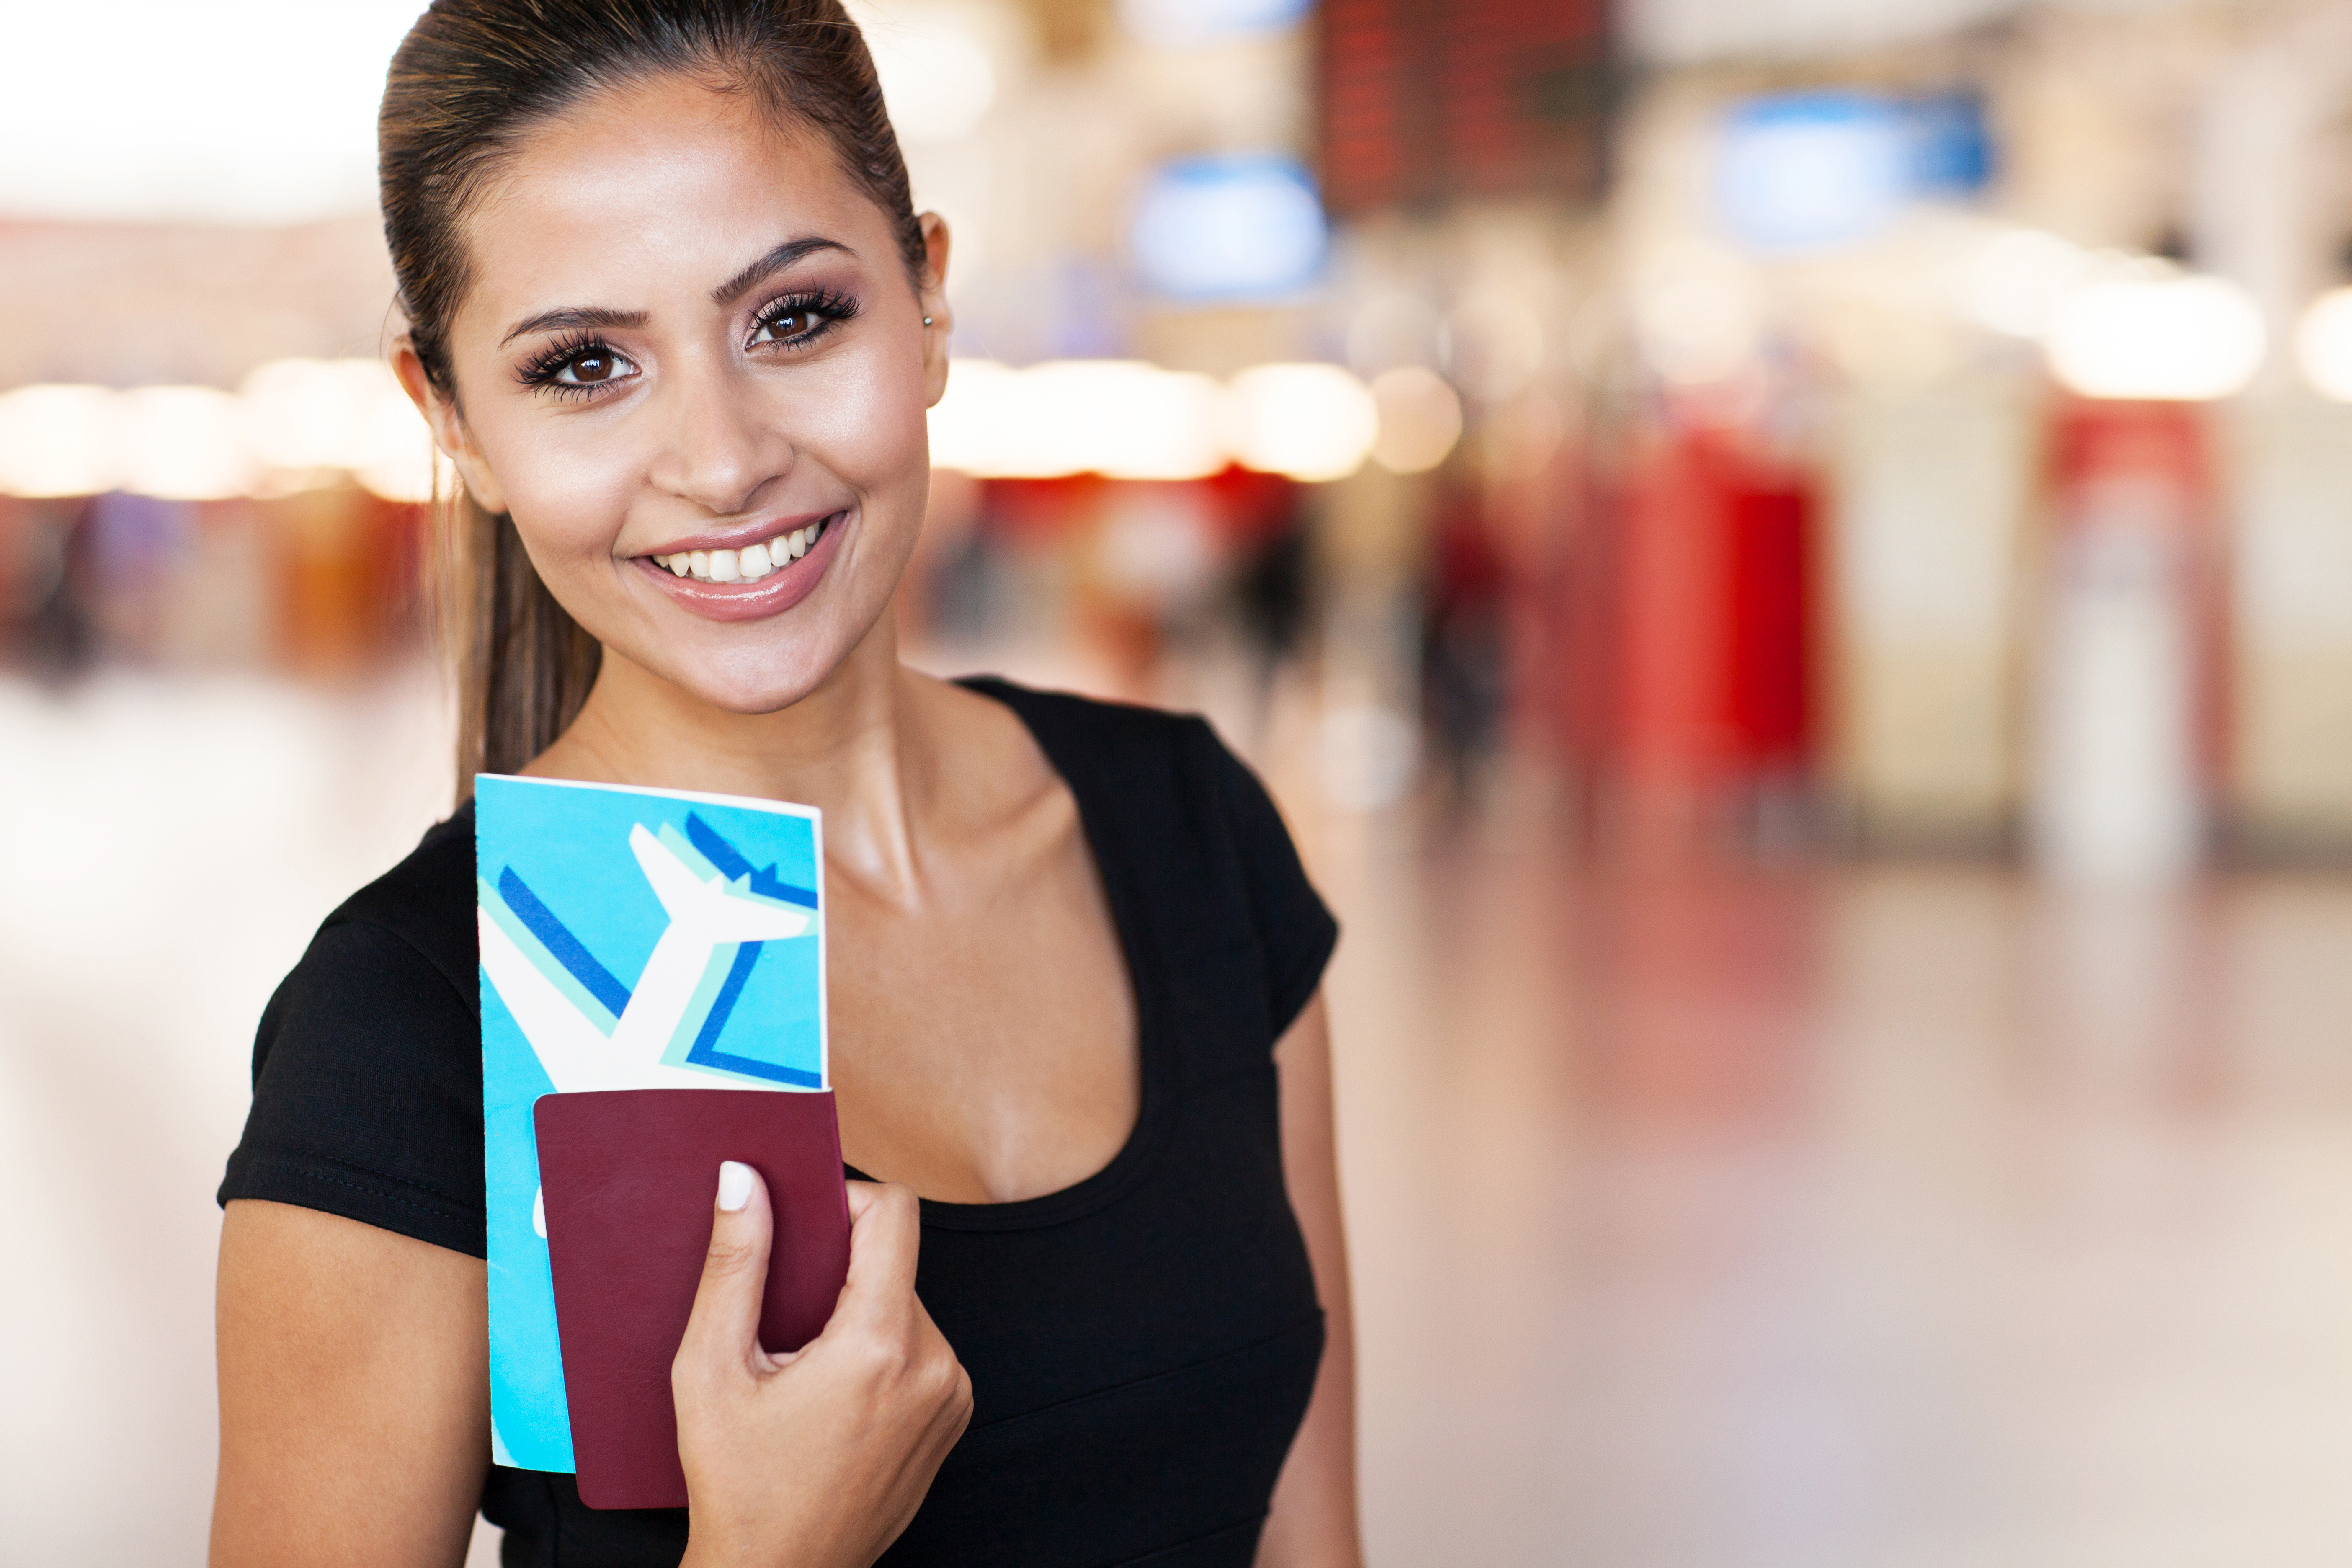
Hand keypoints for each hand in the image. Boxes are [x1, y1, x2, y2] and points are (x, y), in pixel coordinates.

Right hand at [673, 1166, 970, 1567]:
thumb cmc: (738, 1485)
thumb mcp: (711, 1370)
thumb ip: (734, 1264)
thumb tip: (743, 1180)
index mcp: (880, 1346)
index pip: (894, 1214)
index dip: (844, 1202)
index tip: (801, 1228)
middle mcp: (934, 1365)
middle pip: (892, 1264)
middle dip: (837, 1273)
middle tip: (782, 1318)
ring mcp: (951, 1395)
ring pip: (904, 1306)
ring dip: (856, 1315)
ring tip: (801, 1367)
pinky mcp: (953, 1417)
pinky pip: (919, 1349)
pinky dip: (878, 1352)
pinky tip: (832, 1394)